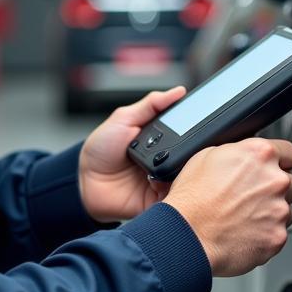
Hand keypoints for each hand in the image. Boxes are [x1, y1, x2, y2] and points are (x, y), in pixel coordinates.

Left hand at [78, 86, 186, 222]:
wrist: (85, 181)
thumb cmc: (101, 148)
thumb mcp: (124, 118)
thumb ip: (151, 104)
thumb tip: (178, 91)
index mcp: (162, 140)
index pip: (188, 133)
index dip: (197, 130)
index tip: (206, 123)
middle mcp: (166, 160)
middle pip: (192, 157)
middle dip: (195, 153)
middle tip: (191, 149)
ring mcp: (164, 181)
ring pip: (188, 178)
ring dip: (185, 172)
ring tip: (176, 165)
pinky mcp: (159, 200)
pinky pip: (176, 198)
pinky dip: (175, 191)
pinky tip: (165, 182)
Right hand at [164, 138, 291, 276]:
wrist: (187, 236)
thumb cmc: (192, 199)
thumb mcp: (206, 156)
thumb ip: (237, 152)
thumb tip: (245, 156)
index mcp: (259, 155)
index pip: (290, 152)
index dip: (280, 161)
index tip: (275, 168)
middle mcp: (275, 180)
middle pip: (291, 182)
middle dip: (274, 189)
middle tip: (250, 196)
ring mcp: (279, 210)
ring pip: (286, 209)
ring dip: (271, 212)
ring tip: (243, 216)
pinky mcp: (278, 236)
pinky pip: (278, 233)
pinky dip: (265, 233)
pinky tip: (243, 231)